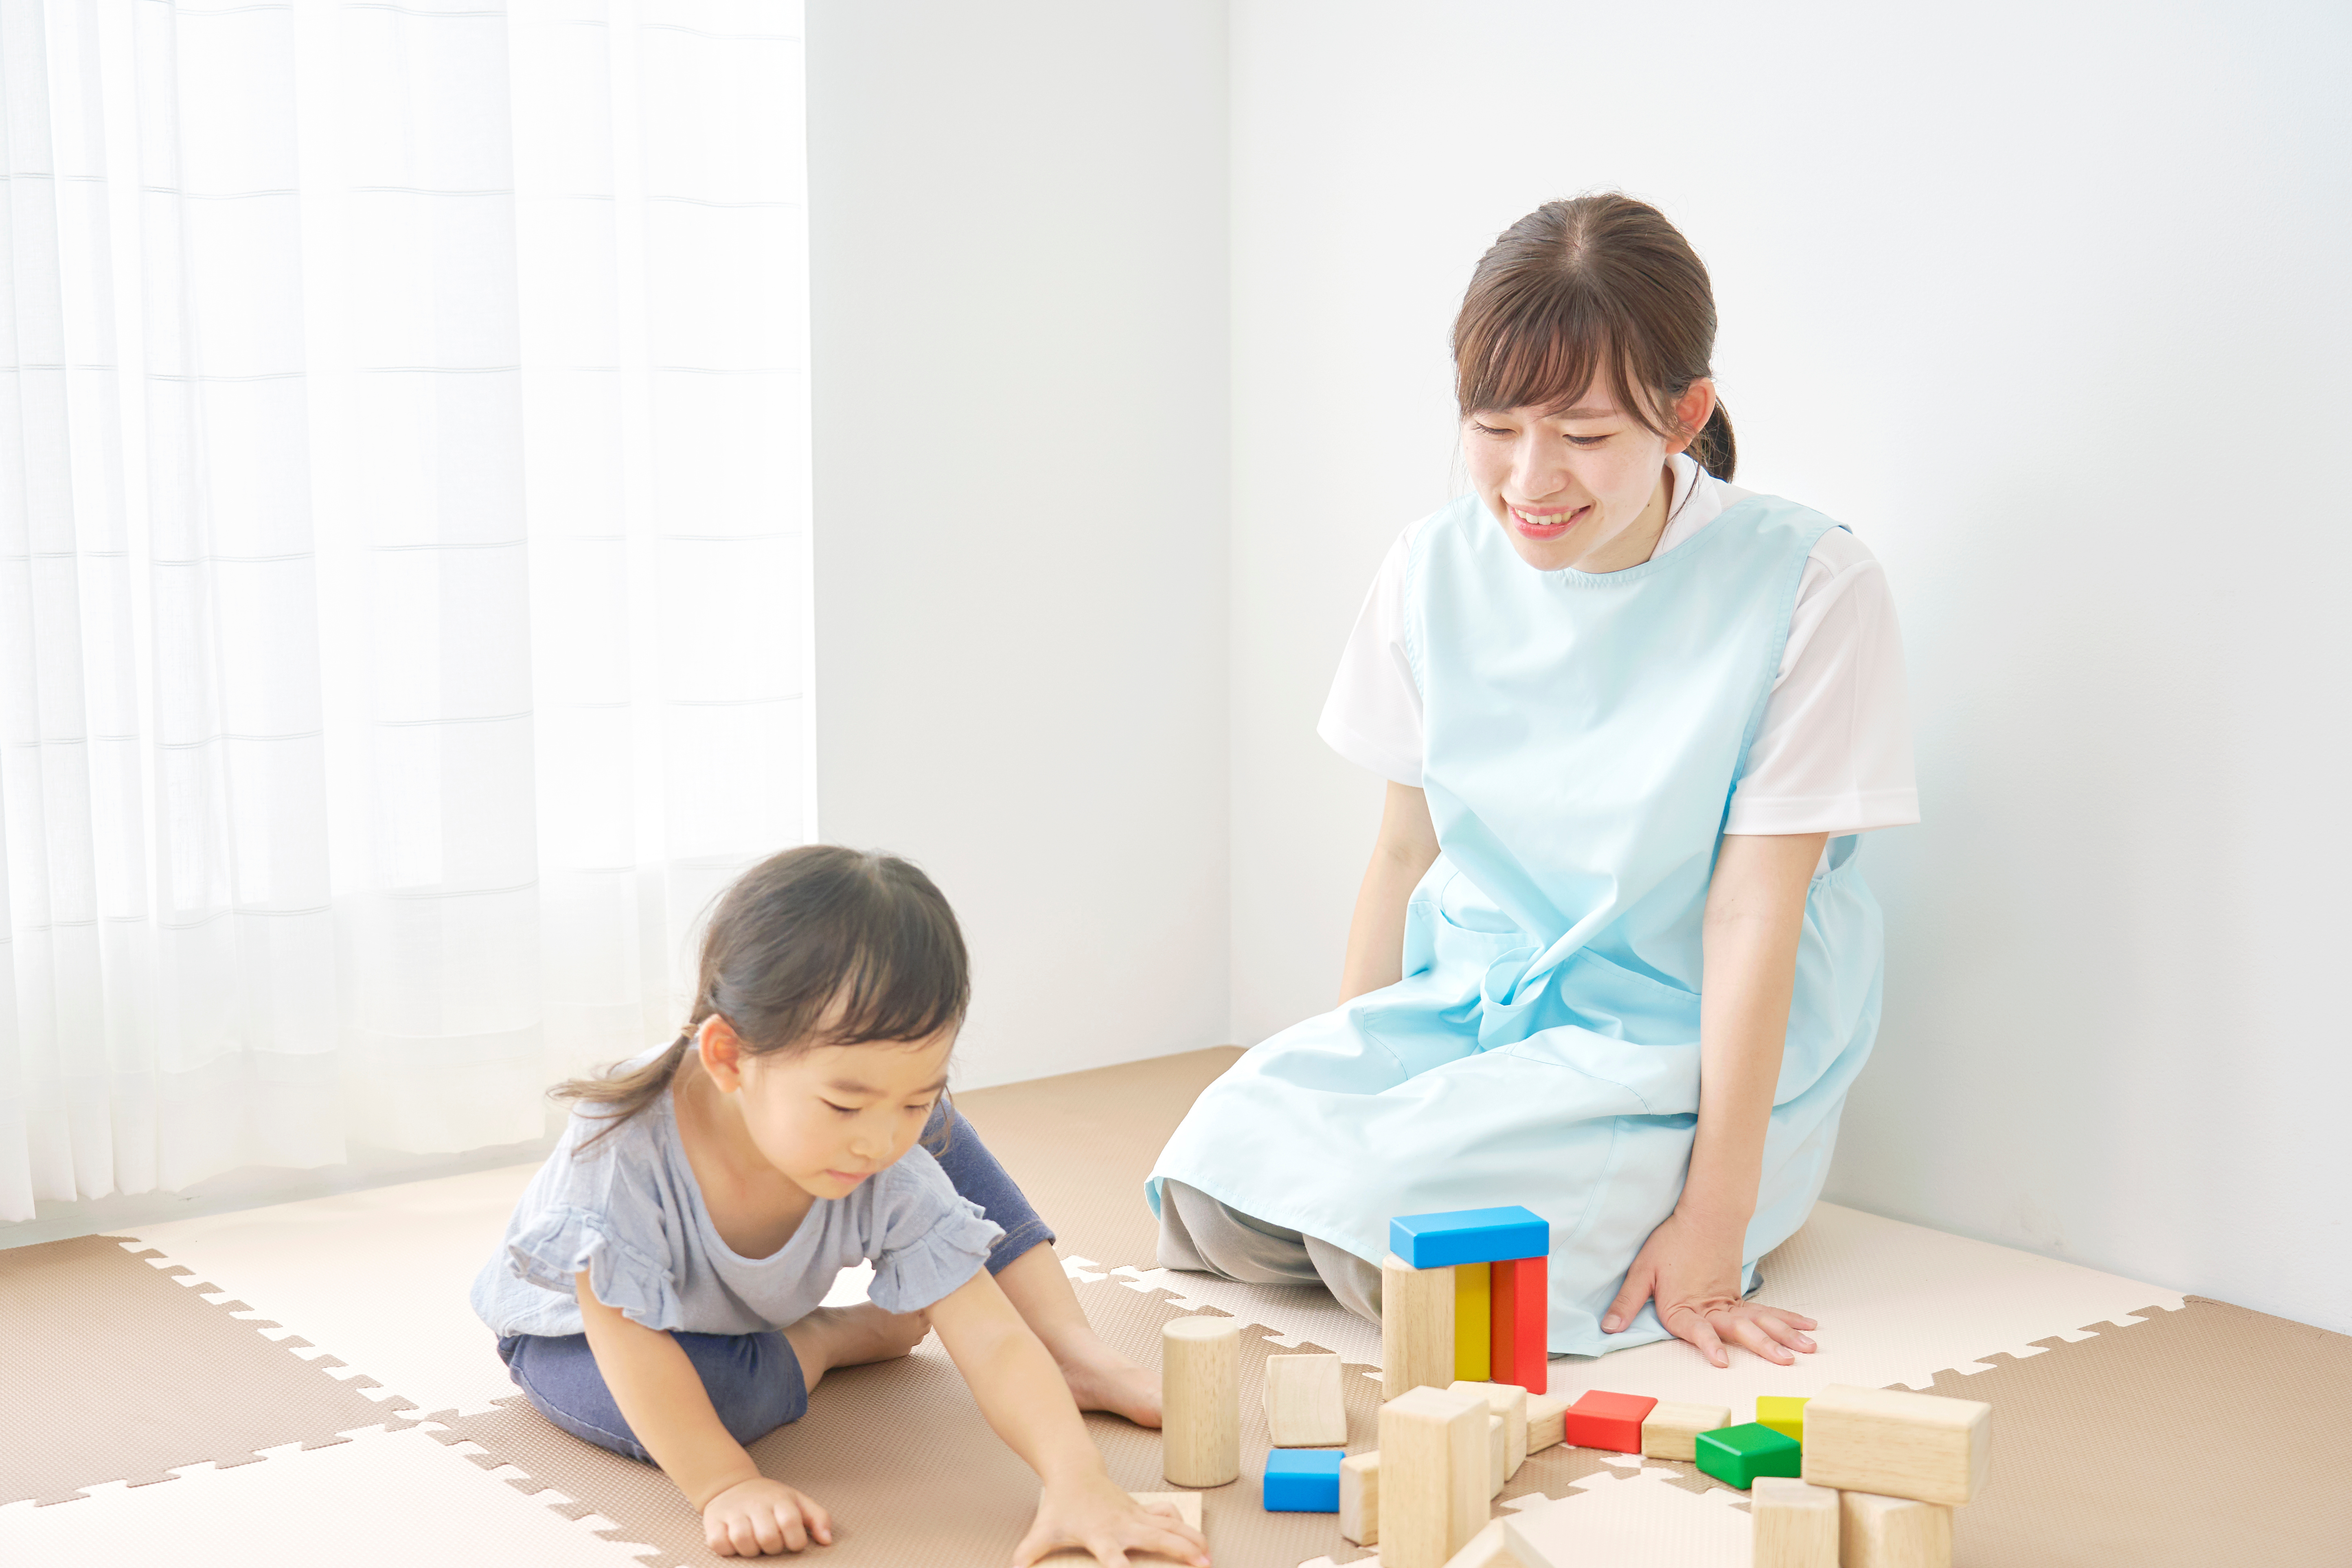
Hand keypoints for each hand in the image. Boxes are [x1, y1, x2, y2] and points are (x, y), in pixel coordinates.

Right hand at [701, 1476, 833, 1556]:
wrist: (731, 1485)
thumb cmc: (770, 1500)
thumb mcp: (797, 1502)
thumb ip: (818, 1518)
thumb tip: (827, 1540)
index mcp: (779, 1499)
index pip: (791, 1524)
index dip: (794, 1541)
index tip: (792, 1541)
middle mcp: (756, 1504)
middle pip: (768, 1538)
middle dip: (773, 1548)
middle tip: (770, 1541)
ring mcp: (733, 1512)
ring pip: (743, 1542)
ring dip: (751, 1550)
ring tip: (753, 1541)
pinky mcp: (713, 1521)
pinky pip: (720, 1544)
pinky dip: (727, 1548)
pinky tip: (734, 1540)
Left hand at [1012, 1473, 1210, 1567]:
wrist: (1075, 1470)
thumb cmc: (1061, 1506)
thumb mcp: (1043, 1530)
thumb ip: (1030, 1550)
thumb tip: (1015, 1564)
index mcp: (1100, 1535)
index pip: (1112, 1558)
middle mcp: (1123, 1525)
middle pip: (1157, 1539)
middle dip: (1180, 1553)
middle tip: (1203, 1566)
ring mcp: (1137, 1515)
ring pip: (1170, 1527)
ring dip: (1191, 1541)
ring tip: (1210, 1557)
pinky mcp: (1142, 1510)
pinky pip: (1167, 1517)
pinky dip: (1183, 1526)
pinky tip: (1196, 1539)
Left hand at [1602, 1209, 1817, 1368]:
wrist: (1704, 1214)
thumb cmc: (1671, 1242)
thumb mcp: (1642, 1270)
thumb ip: (1627, 1301)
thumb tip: (1608, 1327)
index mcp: (1684, 1306)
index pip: (1697, 1329)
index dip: (1708, 1344)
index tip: (1722, 1361)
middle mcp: (1711, 1307)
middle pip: (1740, 1328)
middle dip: (1764, 1345)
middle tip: (1786, 1359)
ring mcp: (1730, 1301)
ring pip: (1761, 1320)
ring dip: (1785, 1334)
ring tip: (1809, 1347)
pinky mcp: (1739, 1296)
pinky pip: (1767, 1311)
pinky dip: (1787, 1319)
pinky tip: (1807, 1326)